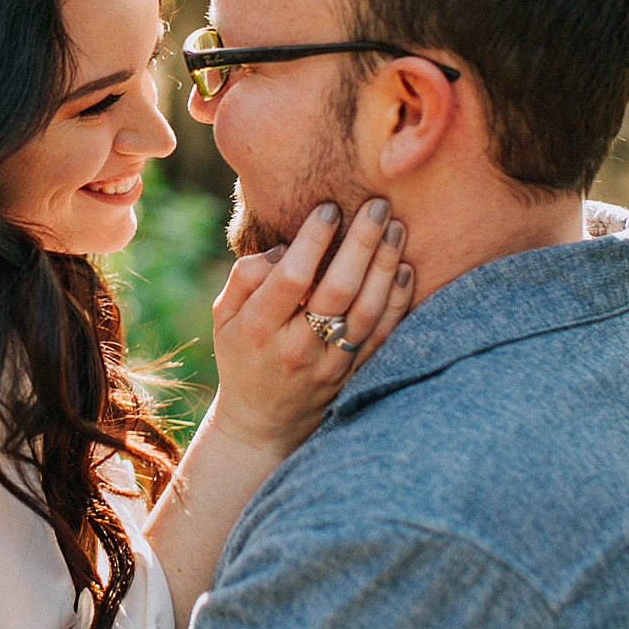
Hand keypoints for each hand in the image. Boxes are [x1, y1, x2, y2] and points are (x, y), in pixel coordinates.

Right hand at [206, 198, 414, 457]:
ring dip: (384, 266)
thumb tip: (284, 249)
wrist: (263, 423)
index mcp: (257, 328)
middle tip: (376, 205)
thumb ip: (245, 278)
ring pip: (366, 312)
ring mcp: (329, 364)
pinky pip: (383, 336)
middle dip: (360, 243)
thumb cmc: (241, 356)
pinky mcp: (353, 374)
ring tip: (395, 227)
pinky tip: (406, 269)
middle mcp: (296, 347)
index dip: (312, 242)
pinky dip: (398, 302)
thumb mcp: (222, 317)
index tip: (328, 209)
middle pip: (336, 291)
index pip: (290, 279)